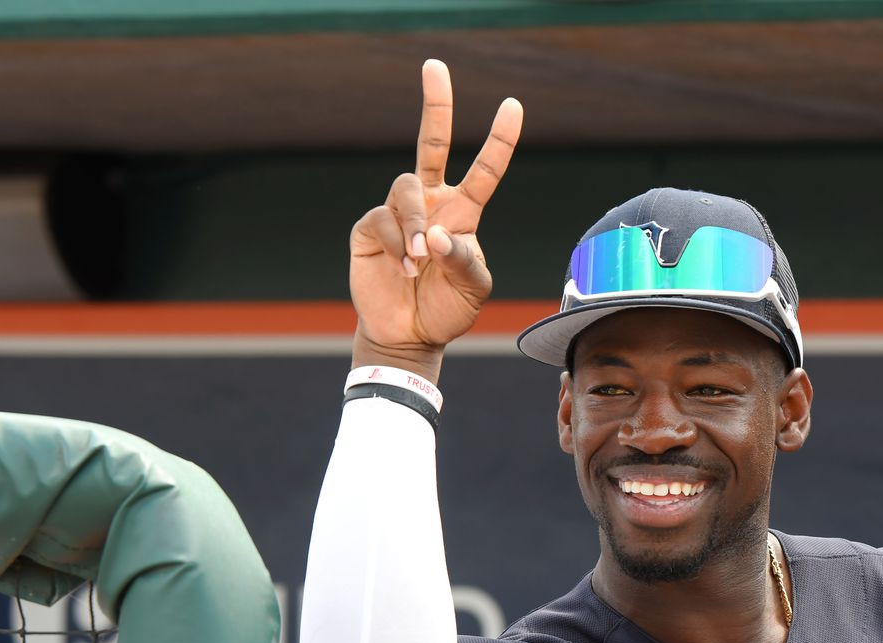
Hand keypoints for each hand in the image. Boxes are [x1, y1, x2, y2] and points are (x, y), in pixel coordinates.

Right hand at [348, 59, 522, 379]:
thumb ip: (463, 258)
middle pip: (430, 143)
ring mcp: (398, 214)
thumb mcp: (473, 288)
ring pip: (406, 188)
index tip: (513, 105)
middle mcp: (431, 205)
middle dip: (435, 105)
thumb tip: (434, 233)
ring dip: (413, 223)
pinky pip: (382, 219)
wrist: (411, 336)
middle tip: (435, 66)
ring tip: (418, 260)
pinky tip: (403, 270)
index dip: (499, 139)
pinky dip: (395, 244)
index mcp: (463, 213)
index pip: (484, 170)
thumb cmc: (447, 309)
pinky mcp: (369, 228)